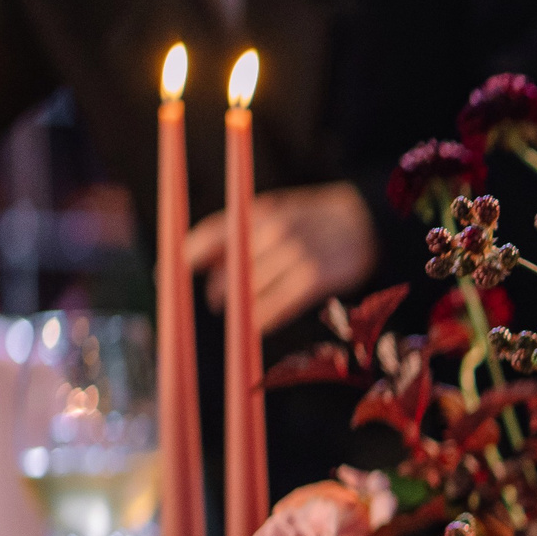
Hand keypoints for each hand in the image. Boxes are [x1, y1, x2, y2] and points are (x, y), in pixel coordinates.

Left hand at [187, 182, 377, 334]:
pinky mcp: (316, 277)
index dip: (186, 256)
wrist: (370, 223)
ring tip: (237, 313)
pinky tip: (256, 325)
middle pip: (229, 267)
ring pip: (251, 289)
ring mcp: (296, 253)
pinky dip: (263, 318)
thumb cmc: (313, 222)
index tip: (166, 275)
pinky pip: (278, 304)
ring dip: (239, 307)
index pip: (212, 233)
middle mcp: (276, 229)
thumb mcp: (277, 212)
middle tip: (215, 300)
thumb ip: (239, 232)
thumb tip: (192, 258)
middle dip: (218, 288)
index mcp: (261, 210)